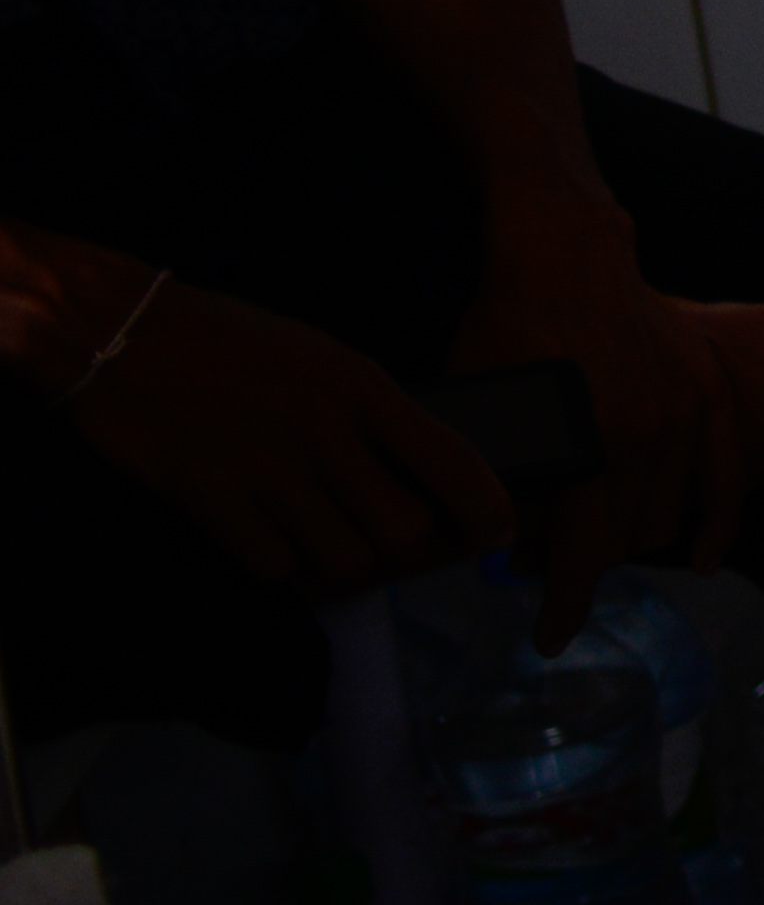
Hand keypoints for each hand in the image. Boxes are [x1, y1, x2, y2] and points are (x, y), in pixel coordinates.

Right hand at [34, 256, 511, 598]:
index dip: (487, 510)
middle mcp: (326, 434)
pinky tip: (279, 546)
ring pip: (345, 563)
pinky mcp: (213, 500)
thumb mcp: (325, 360)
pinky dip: (285, 570)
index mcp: (364, 389)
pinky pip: (276, 568)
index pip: (454, 462)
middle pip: (406, 533)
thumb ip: (375, 414)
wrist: (128, 335)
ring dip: (347, 568)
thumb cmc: (234, 345)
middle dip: (414, 554)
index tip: (495, 532)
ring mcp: (269, 471)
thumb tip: (424, 475)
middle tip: (404, 551)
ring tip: (337, 547)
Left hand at [445, 164, 739, 628]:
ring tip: (592, 534)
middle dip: (585, 564)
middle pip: (624, 541)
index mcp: (583, 449)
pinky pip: (728, 476)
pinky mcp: (707, 391)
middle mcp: (644, 439)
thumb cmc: (505, 328)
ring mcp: (684, 415)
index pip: (582, 560)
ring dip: (631, 538)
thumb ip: (499, 488)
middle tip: (546, 563)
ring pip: (667, 514)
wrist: (565, 252)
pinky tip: (707, 561)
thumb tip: (513, 552)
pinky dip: (718, 523)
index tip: (548, 640)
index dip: (563, 609)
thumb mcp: (484, 411)